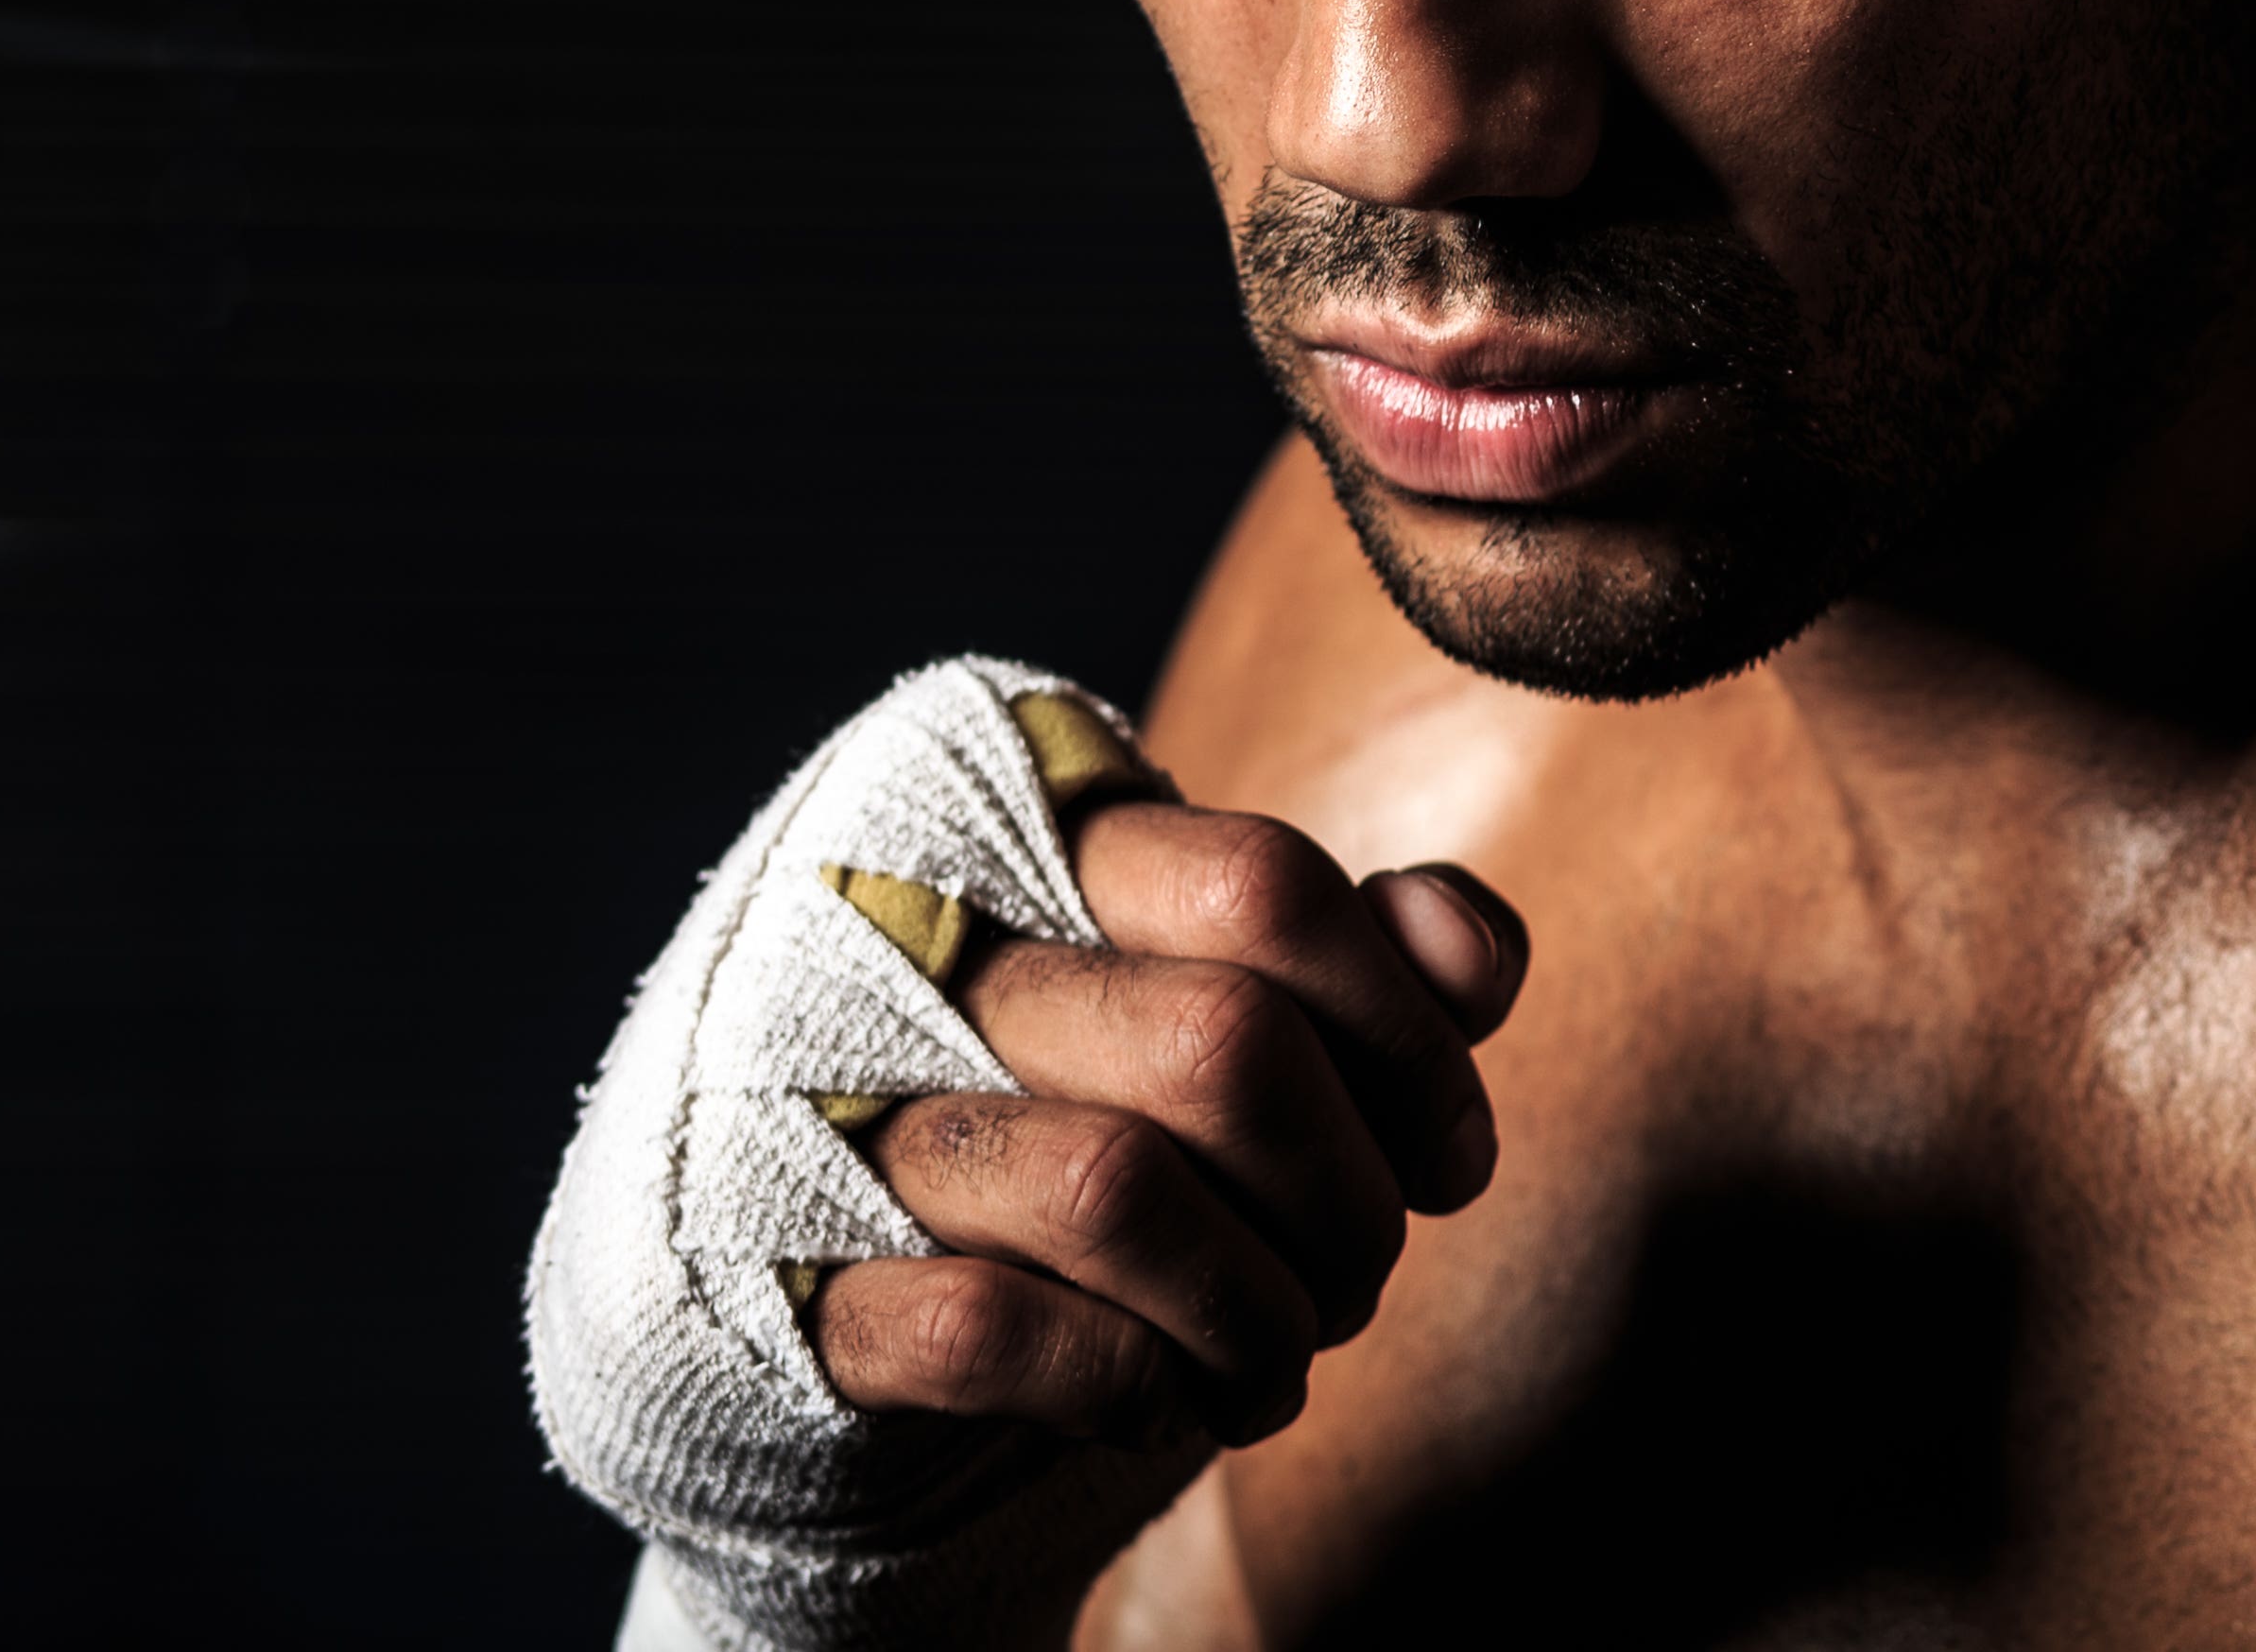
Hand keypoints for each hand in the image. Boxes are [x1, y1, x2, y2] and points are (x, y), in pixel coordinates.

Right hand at [804, 807, 1530, 1449]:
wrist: (886, 1333)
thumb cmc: (1118, 1144)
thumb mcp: (1262, 1034)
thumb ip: (1374, 964)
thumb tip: (1467, 952)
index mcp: (1050, 856)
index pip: (1265, 884)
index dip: (1403, 1035)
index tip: (1451, 1162)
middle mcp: (922, 958)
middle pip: (1223, 1043)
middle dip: (1346, 1201)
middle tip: (1358, 1281)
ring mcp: (837, 1113)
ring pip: (1112, 1186)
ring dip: (1253, 1313)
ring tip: (1273, 1362)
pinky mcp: (787, 1285)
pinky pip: (984, 1326)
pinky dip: (1123, 1381)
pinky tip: (1157, 1399)